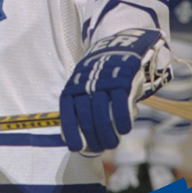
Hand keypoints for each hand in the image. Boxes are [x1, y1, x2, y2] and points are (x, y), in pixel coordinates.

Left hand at [60, 28, 170, 153]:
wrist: (117, 44)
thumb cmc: (99, 72)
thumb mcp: (85, 83)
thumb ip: (82, 105)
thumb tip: (83, 134)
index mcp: (73, 85)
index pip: (67, 111)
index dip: (70, 130)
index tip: (75, 147)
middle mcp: (86, 84)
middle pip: (86, 116)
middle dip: (93, 137)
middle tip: (102, 147)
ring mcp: (103, 82)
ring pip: (101, 113)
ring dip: (107, 132)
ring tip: (113, 143)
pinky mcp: (121, 80)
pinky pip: (119, 104)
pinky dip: (121, 119)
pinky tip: (124, 129)